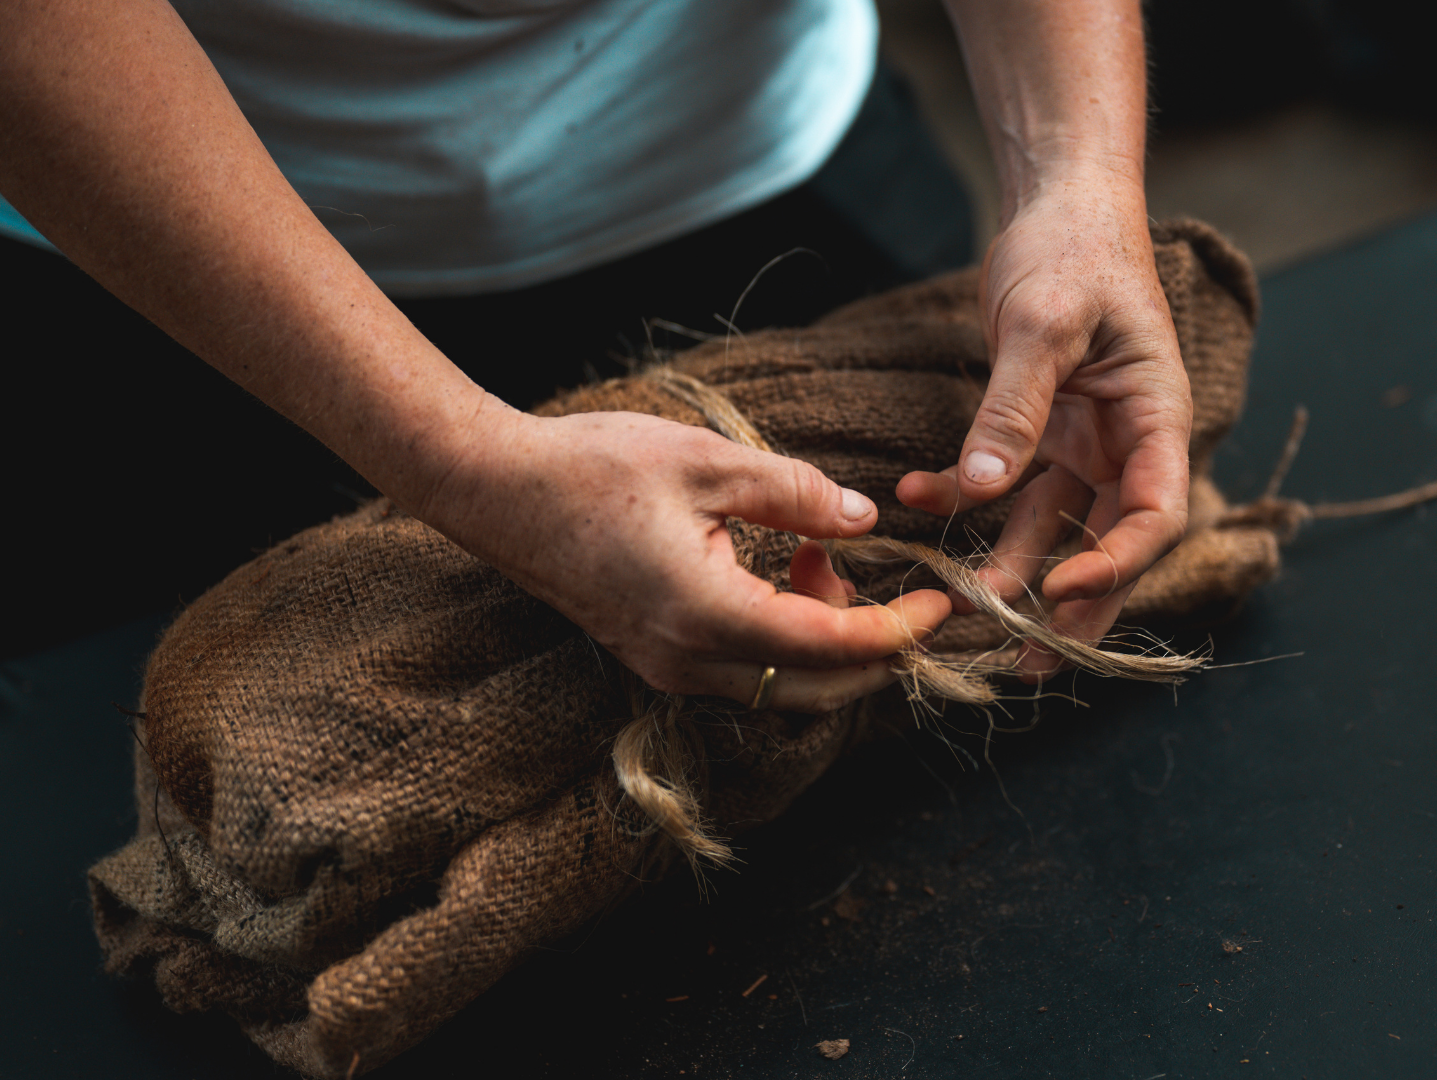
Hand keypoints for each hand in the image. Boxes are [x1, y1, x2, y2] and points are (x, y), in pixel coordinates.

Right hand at [425, 407, 950, 712]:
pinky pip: (748, 671)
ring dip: (826, 636)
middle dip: (874, 648)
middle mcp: (688, 661)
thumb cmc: (594, 467)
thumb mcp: (709, 461)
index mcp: (706, 614)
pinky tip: (785, 567)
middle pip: (815, 690)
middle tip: (905, 589)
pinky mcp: (658, 658)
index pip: (829, 649)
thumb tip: (864, 521)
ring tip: (819, 549)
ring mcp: (669, 668)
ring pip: (783, 686)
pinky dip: (786, 634)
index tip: (939, 603)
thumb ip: (797, 495)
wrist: (496, 489)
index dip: (895, 632)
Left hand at [896, 175, 1191, 675]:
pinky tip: (916, 500)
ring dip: (1013, 570)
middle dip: (1072, 605)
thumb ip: (1013, 408)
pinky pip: (1006, 483)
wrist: (1057, 205)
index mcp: (1155, 418)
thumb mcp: (1042, 323)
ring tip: (969, 616)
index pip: (1154, 514)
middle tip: (1031, 665)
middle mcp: (1126, 442)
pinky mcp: (1042, 430)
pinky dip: (964, 498)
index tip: (1062, 597)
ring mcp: (1084, 440)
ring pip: (1053, 526)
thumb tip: (982, 489)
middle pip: (1108, 541)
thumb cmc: (1072, 250)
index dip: (1116, 566)